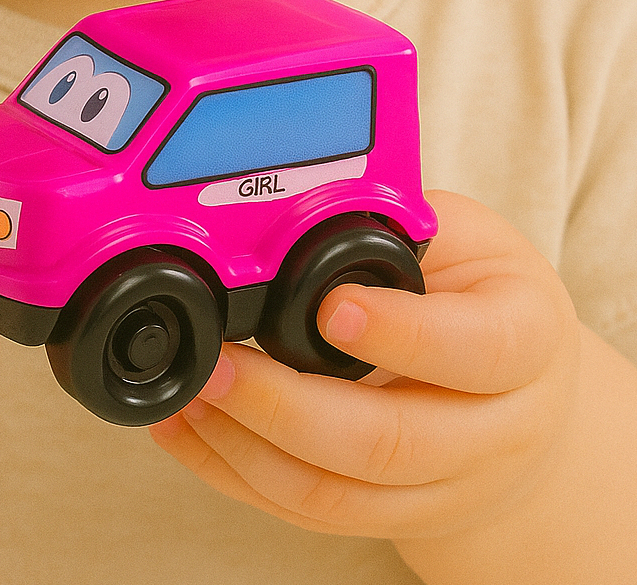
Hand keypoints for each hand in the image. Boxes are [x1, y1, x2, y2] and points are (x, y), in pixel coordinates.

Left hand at [150, 191, 580, 540]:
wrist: (521, 393)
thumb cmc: (486, 296)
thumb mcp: (466, 239)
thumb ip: (397, 226)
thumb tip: (296, 206)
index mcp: (527, 342)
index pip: (475, 351)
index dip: (401, 334)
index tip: (329, 307)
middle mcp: (495, 430)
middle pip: (388, 445)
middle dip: (285, 406)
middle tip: (218, 363)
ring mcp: (444, 486)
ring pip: (336, 493)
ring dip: (247, 446)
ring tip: (192, 394)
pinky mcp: (391, 514)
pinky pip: (307, 511)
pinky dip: (239, 474)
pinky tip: (193, 431)